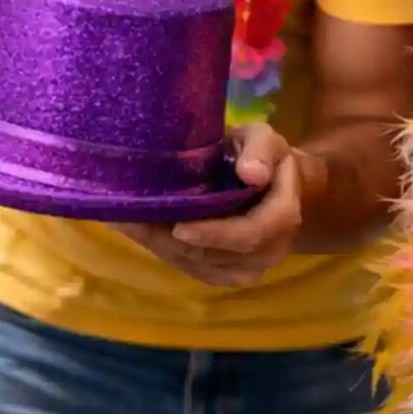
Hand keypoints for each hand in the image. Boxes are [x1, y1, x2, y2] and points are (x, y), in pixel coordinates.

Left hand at [117, 123, 304, 287]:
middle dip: (174, 242)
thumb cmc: (262, 156)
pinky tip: (141, 233)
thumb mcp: (265, 139)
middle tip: (134, 222)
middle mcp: (270, 250)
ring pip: (201, 266)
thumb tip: (251, 173)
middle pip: (219, 256)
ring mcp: (248, 268)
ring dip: (163, 248)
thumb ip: (261, 150)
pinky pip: (195, 270)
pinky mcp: (226, 274)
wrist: (267, 181)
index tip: (179, 228)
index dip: (217, 234)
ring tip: (129, 224)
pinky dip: (166, 253)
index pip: (253, 233)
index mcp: (283, 214)